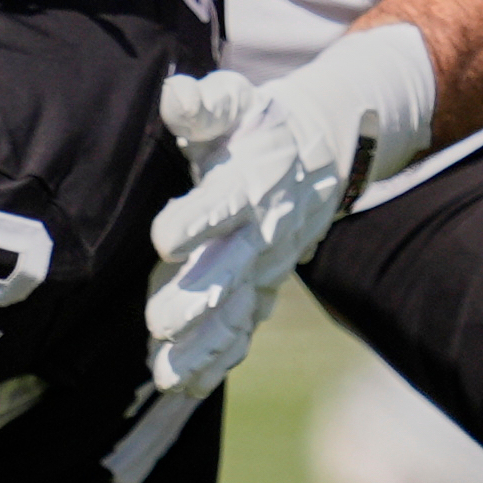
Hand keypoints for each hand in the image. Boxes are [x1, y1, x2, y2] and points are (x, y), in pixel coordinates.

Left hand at [142, 24, 435, 398]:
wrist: (321, 149)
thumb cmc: (256, 125)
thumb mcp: (234, 103)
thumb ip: (205, 104)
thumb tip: (175, 95)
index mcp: (250, 179)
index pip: (225, 201)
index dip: (198, 219)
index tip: (163, 240)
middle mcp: (261, 228)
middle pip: (231, 268)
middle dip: (199, 298)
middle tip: (160, 324)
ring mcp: (264, 265)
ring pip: (235, 310)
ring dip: (203, 344)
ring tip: (167, 376)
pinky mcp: (262, 287)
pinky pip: (242, 328)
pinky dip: (218, 359)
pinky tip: (187, 387)